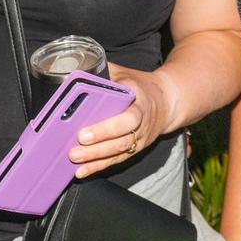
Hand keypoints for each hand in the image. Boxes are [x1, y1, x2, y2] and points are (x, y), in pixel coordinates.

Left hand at [68, 63, 170, 177]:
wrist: (167, 102)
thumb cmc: (140, 86)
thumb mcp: (124, 74)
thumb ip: (104, 72)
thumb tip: (79, 69)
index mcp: (138, 103)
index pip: (126, 119)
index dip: (105, 129)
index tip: (84, 132)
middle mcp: (141, 124)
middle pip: (120, 141)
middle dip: (96, 148)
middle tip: (73, 151)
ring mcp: (139, 139)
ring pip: (118, 153)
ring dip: (95, 160)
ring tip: (74, 161)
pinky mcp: (135, 149)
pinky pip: (116, 160)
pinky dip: (98, 167)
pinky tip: (82, 171)